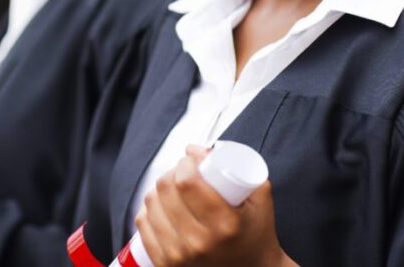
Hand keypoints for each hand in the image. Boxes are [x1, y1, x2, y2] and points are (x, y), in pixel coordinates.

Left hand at [134, 145, 296, 266]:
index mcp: (224, 224)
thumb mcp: (260, 198)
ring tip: (173, 188)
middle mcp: (198, 242)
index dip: (184, 163)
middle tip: (183, 171)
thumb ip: (240, 166)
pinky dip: (148, 209)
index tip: (191, 160)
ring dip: (159, 189)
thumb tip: (194, 149)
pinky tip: (160, 205)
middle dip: (172, 172)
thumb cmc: (257, 233)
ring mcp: (179, 256)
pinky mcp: (165, 265)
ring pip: (151, 204)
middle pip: (166, 190)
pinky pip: (143, 224)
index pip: (187, 182)